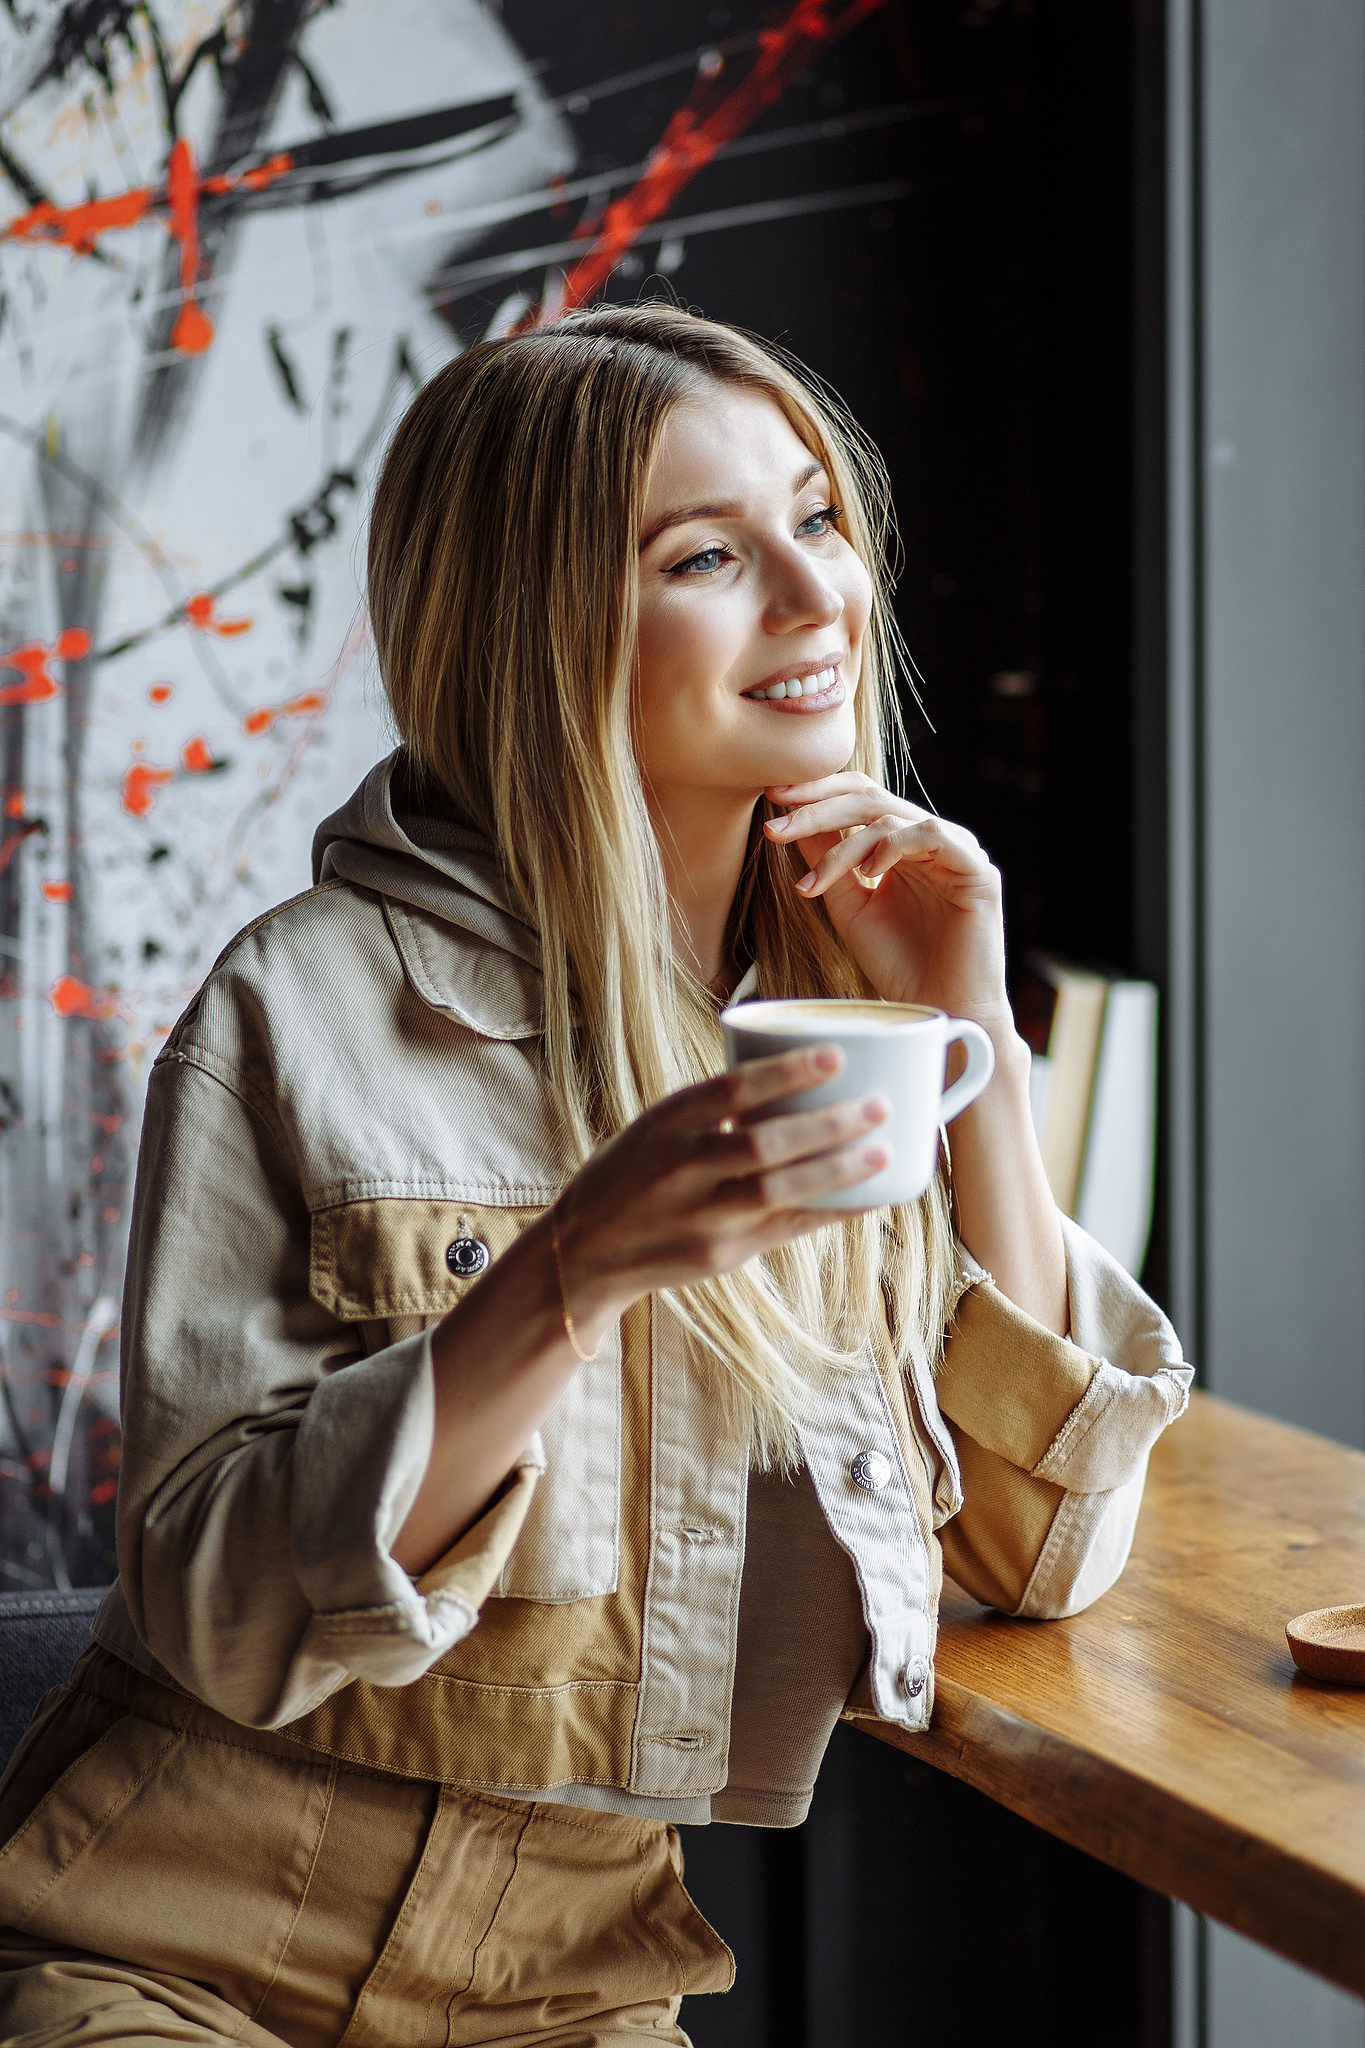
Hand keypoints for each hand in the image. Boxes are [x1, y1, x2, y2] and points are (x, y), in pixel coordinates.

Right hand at [552, 1044, 890, 1346]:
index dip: (787, 1071)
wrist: (585, 1251)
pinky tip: (868, 1198)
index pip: (731, 1089)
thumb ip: (713, 1111)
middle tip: (878, 1106)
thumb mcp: (656, 1129)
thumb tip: (796, 1079)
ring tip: (882, 1151)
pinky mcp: (721, 1253)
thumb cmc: (633, 1175)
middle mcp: (681, 1168)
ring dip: (837, 1170)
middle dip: (828, 1124)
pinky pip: (786, 1229)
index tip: (836, 1055)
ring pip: (780, 1190)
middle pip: (765, 1143)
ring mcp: (702, 1215)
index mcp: (665, 1123)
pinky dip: (831, 1212)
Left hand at [763, 773, 1008, 1028]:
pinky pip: (931, 834)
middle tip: (776, 824)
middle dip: (818, 806)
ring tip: (817, 881)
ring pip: (891, 816)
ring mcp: (957, 851)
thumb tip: (792, 818)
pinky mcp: (977, 870)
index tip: (770, 800)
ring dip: (843, 844)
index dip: (816, 793)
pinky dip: (892, 847)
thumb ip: (828, 861)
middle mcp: (930, 840)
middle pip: (870, 796)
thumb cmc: (897, 965)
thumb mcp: (848, 906)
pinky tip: (868, 874)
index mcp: (903, 843)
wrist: (939, 1010)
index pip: (858, 797)